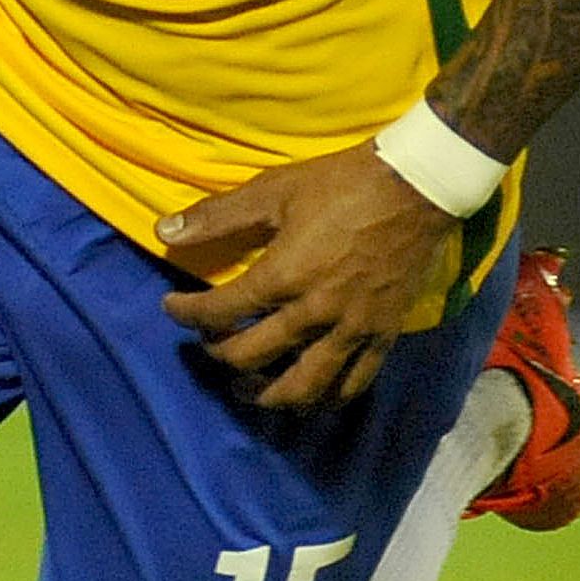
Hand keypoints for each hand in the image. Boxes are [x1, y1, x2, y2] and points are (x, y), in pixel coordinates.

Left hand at [157, 143, 463, 408]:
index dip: (186, 314)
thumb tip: (162, 232)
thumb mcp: (276, 189)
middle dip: (219, 354)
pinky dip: (326, 398)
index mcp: (285, 276)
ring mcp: (353, 330)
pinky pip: (353, 384)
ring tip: (250, 390)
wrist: (417, 187)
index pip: (221, 312)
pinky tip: (310, 394)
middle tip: (209, 343)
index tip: (171, 308)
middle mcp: (316, 314)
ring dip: (268, 396)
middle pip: (253, 357)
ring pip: (304, 387)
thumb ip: (218, 216)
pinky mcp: (383, 336)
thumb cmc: (343, 183)